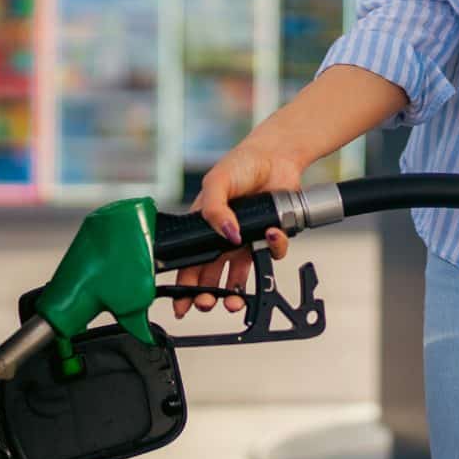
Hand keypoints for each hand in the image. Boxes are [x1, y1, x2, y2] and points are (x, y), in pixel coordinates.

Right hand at [170, 142, 300, 318]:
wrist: (276, 156)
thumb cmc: (241, 163)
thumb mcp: (217, 182)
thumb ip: (214, 209)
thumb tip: (226, 235)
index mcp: (203, 225)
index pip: (188, 260)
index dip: (184, 283)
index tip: (182, 303)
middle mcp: (223, 237)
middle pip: (210, 275)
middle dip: (207, 295)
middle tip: (207, 303)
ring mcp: (246, 238)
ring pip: (238, 275)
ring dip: (235, 291)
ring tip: (234, 300)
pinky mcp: (268, 236)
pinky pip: (271, 253)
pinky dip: (273, 249)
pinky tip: (271, 236)